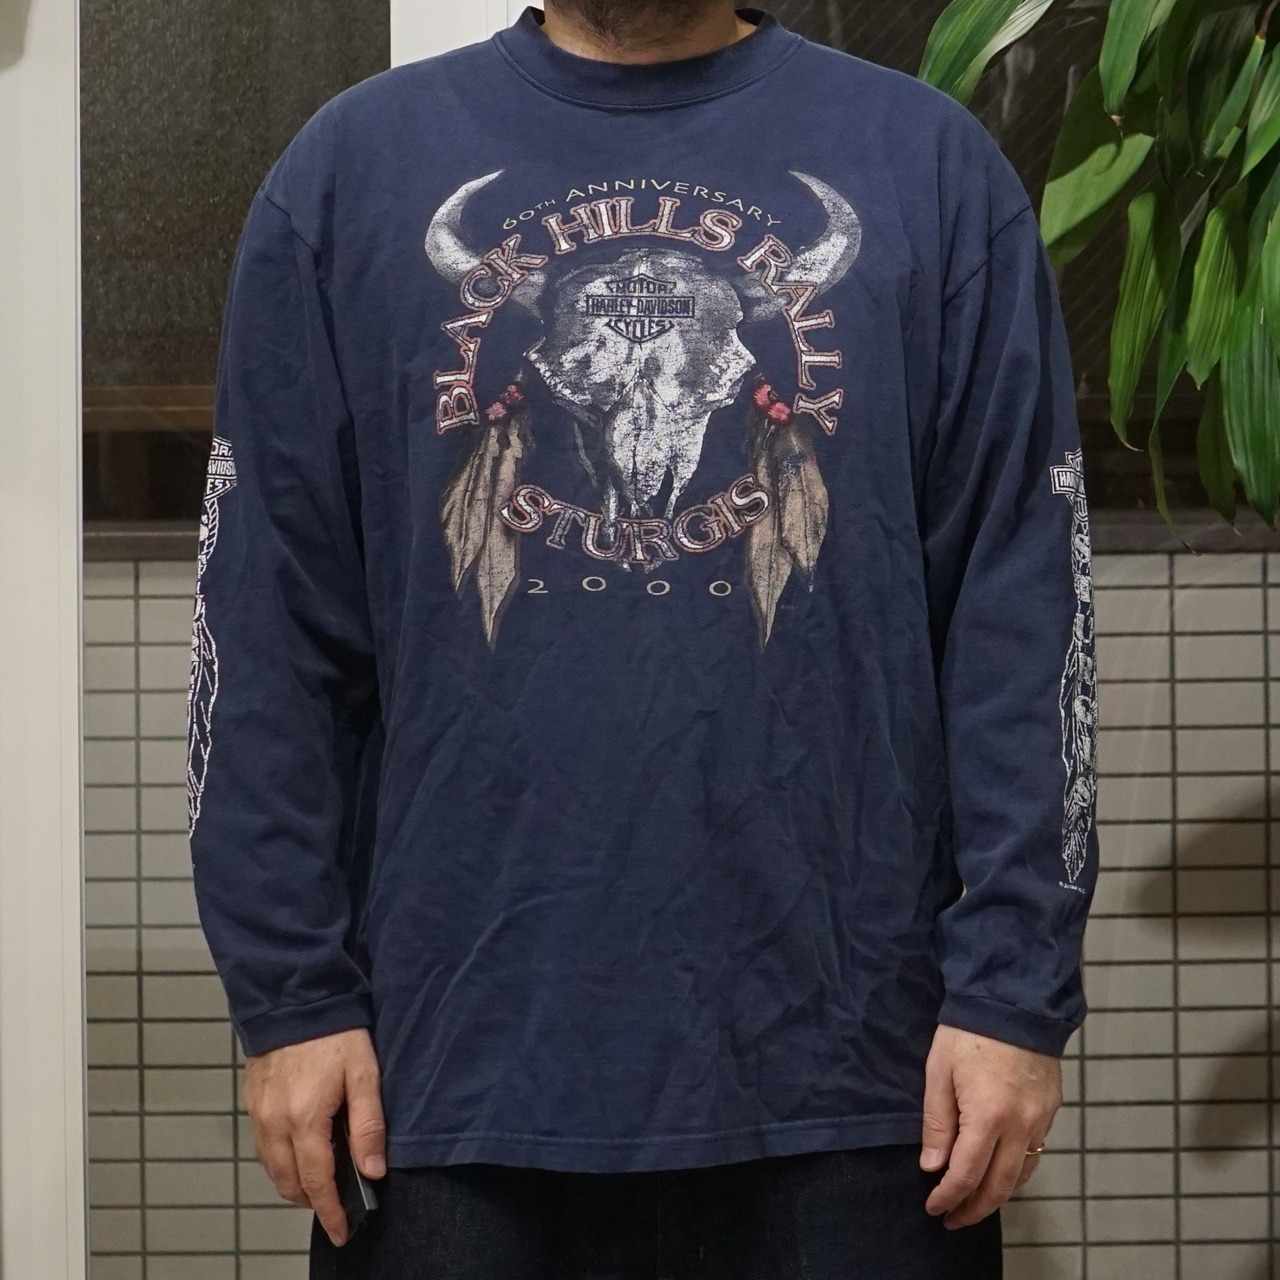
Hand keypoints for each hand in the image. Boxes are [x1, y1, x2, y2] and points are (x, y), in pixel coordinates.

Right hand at [242, 1026, 386, 1246]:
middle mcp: (274, 1121)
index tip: (341, 1231)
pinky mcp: (252, 1100)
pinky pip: (263, 1145)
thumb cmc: (336, 1031)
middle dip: (310, 1200)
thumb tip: (373, 1170)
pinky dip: (280, 1159)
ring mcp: (259, 1112)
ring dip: (293, 1181)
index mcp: (304, 1118)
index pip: (316, 1181)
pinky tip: (300, 1150)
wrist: (296, 996)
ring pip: (272, 1167)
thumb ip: (369, 1124)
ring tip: (321, 1181)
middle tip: (335, 1206)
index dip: (329, 1211)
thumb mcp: (365, 1073)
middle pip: (288, 1182)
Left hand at [919, 1024, 1061, 1228]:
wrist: (1013, 1001)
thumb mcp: (939, 1072)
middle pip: (999, 1187)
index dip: (948, 1197)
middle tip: (953, 1220)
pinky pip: (1035, 1153)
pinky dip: (1016, 1172)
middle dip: (974, 1209)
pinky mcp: (1050, 1110)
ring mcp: (1040, 1120)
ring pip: (1022, 1175)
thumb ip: (937, 1123)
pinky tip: (1000, 1172)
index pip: (966, 1174)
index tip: (934, 1209)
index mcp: (988, 1118)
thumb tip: (931, 1167)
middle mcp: (1020, 1126)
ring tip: (974, 1203)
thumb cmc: (968, 1033)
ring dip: (998, 1196)